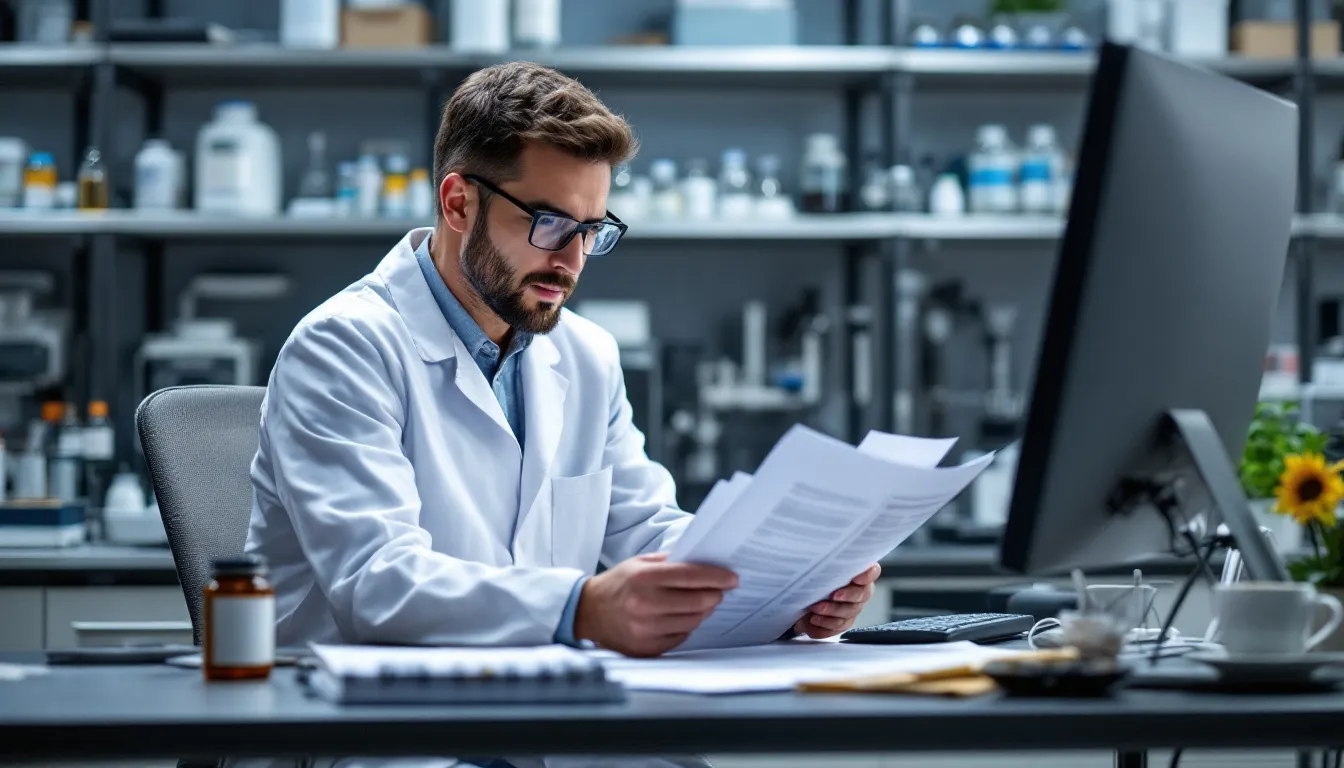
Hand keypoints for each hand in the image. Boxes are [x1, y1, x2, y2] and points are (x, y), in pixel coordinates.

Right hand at [574, 552, 737, 657]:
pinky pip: (681, 637)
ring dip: (703, 611)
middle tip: (720, 590)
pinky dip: (687, 626)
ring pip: (693, 621)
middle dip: (714, 594)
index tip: (731, 578)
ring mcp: (645, 629)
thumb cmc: (618, 584)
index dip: (716, 577)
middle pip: (697, 601)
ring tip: (703, 602)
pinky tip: (682, 617)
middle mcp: (644, 605)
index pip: (690, 576)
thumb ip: (670, 562)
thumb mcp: (639, 563)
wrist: (589, 612)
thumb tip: (704, 562)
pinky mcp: (647, 648)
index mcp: (643, 578)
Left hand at [792, 563, 880, 638]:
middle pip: (862, 595)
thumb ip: (825, 562)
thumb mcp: (819, 564)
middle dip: (848, 595)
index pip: (872, 572)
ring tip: (815, 610)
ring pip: (848, 614)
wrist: (803, 593)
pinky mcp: (842, 622)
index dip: (867, 575)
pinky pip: (837, 628)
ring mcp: (852, 608)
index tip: (856, 577)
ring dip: (831, 613)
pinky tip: (811, 623)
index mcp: (859, 572)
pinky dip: (823, 627)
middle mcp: (860, 590)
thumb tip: (819, 556)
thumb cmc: (814, 573)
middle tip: (833, 595)